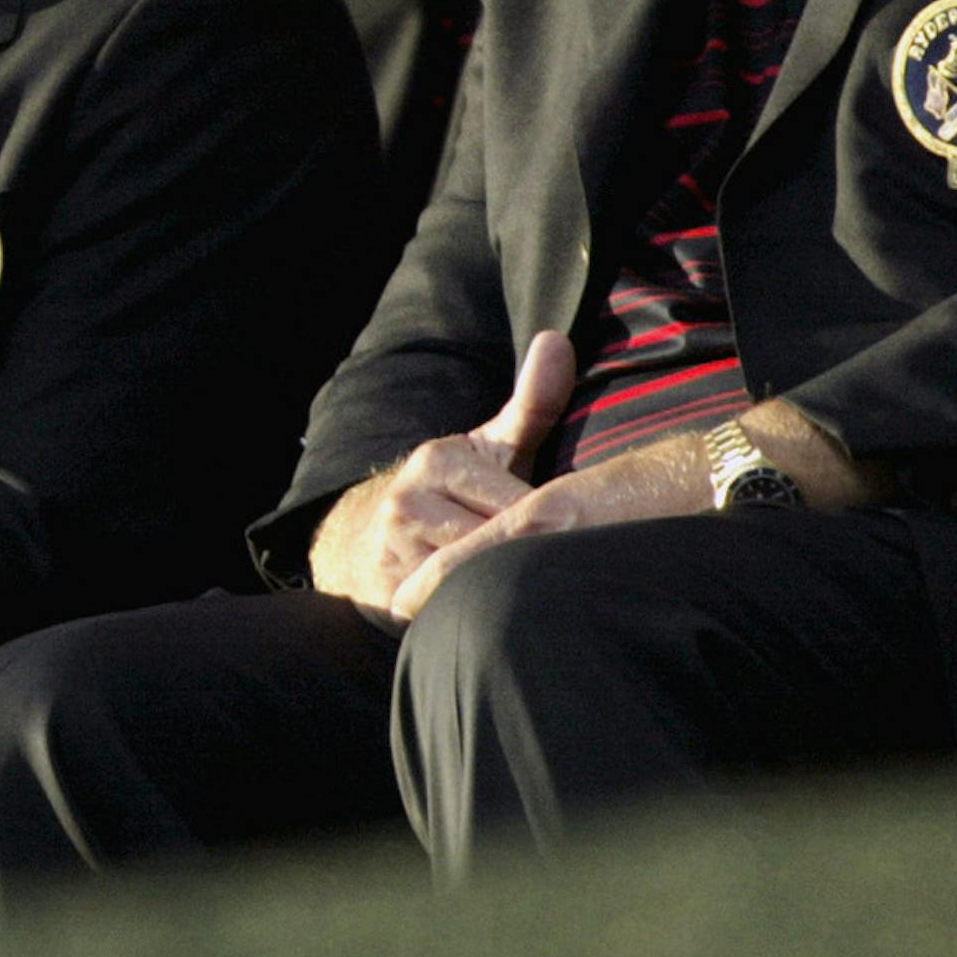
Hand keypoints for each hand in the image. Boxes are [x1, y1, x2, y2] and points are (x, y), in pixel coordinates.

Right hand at [308, 331, 574, 617]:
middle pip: (499, 544)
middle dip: (537, 560)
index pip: (519, 503)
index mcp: (438, 461)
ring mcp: (395, 553)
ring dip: (511, 591)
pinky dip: (482, 614)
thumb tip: (556, 340)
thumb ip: (533, 403)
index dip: (554, 527)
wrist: (371, 546)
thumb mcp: (492, 448)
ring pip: (477, 580)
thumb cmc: (454, 494)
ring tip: (547, 597)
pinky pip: (452, 611)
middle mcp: (409, 502)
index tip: (585, 537)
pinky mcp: (391, 599)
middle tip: (575, 572)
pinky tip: (507, 616)